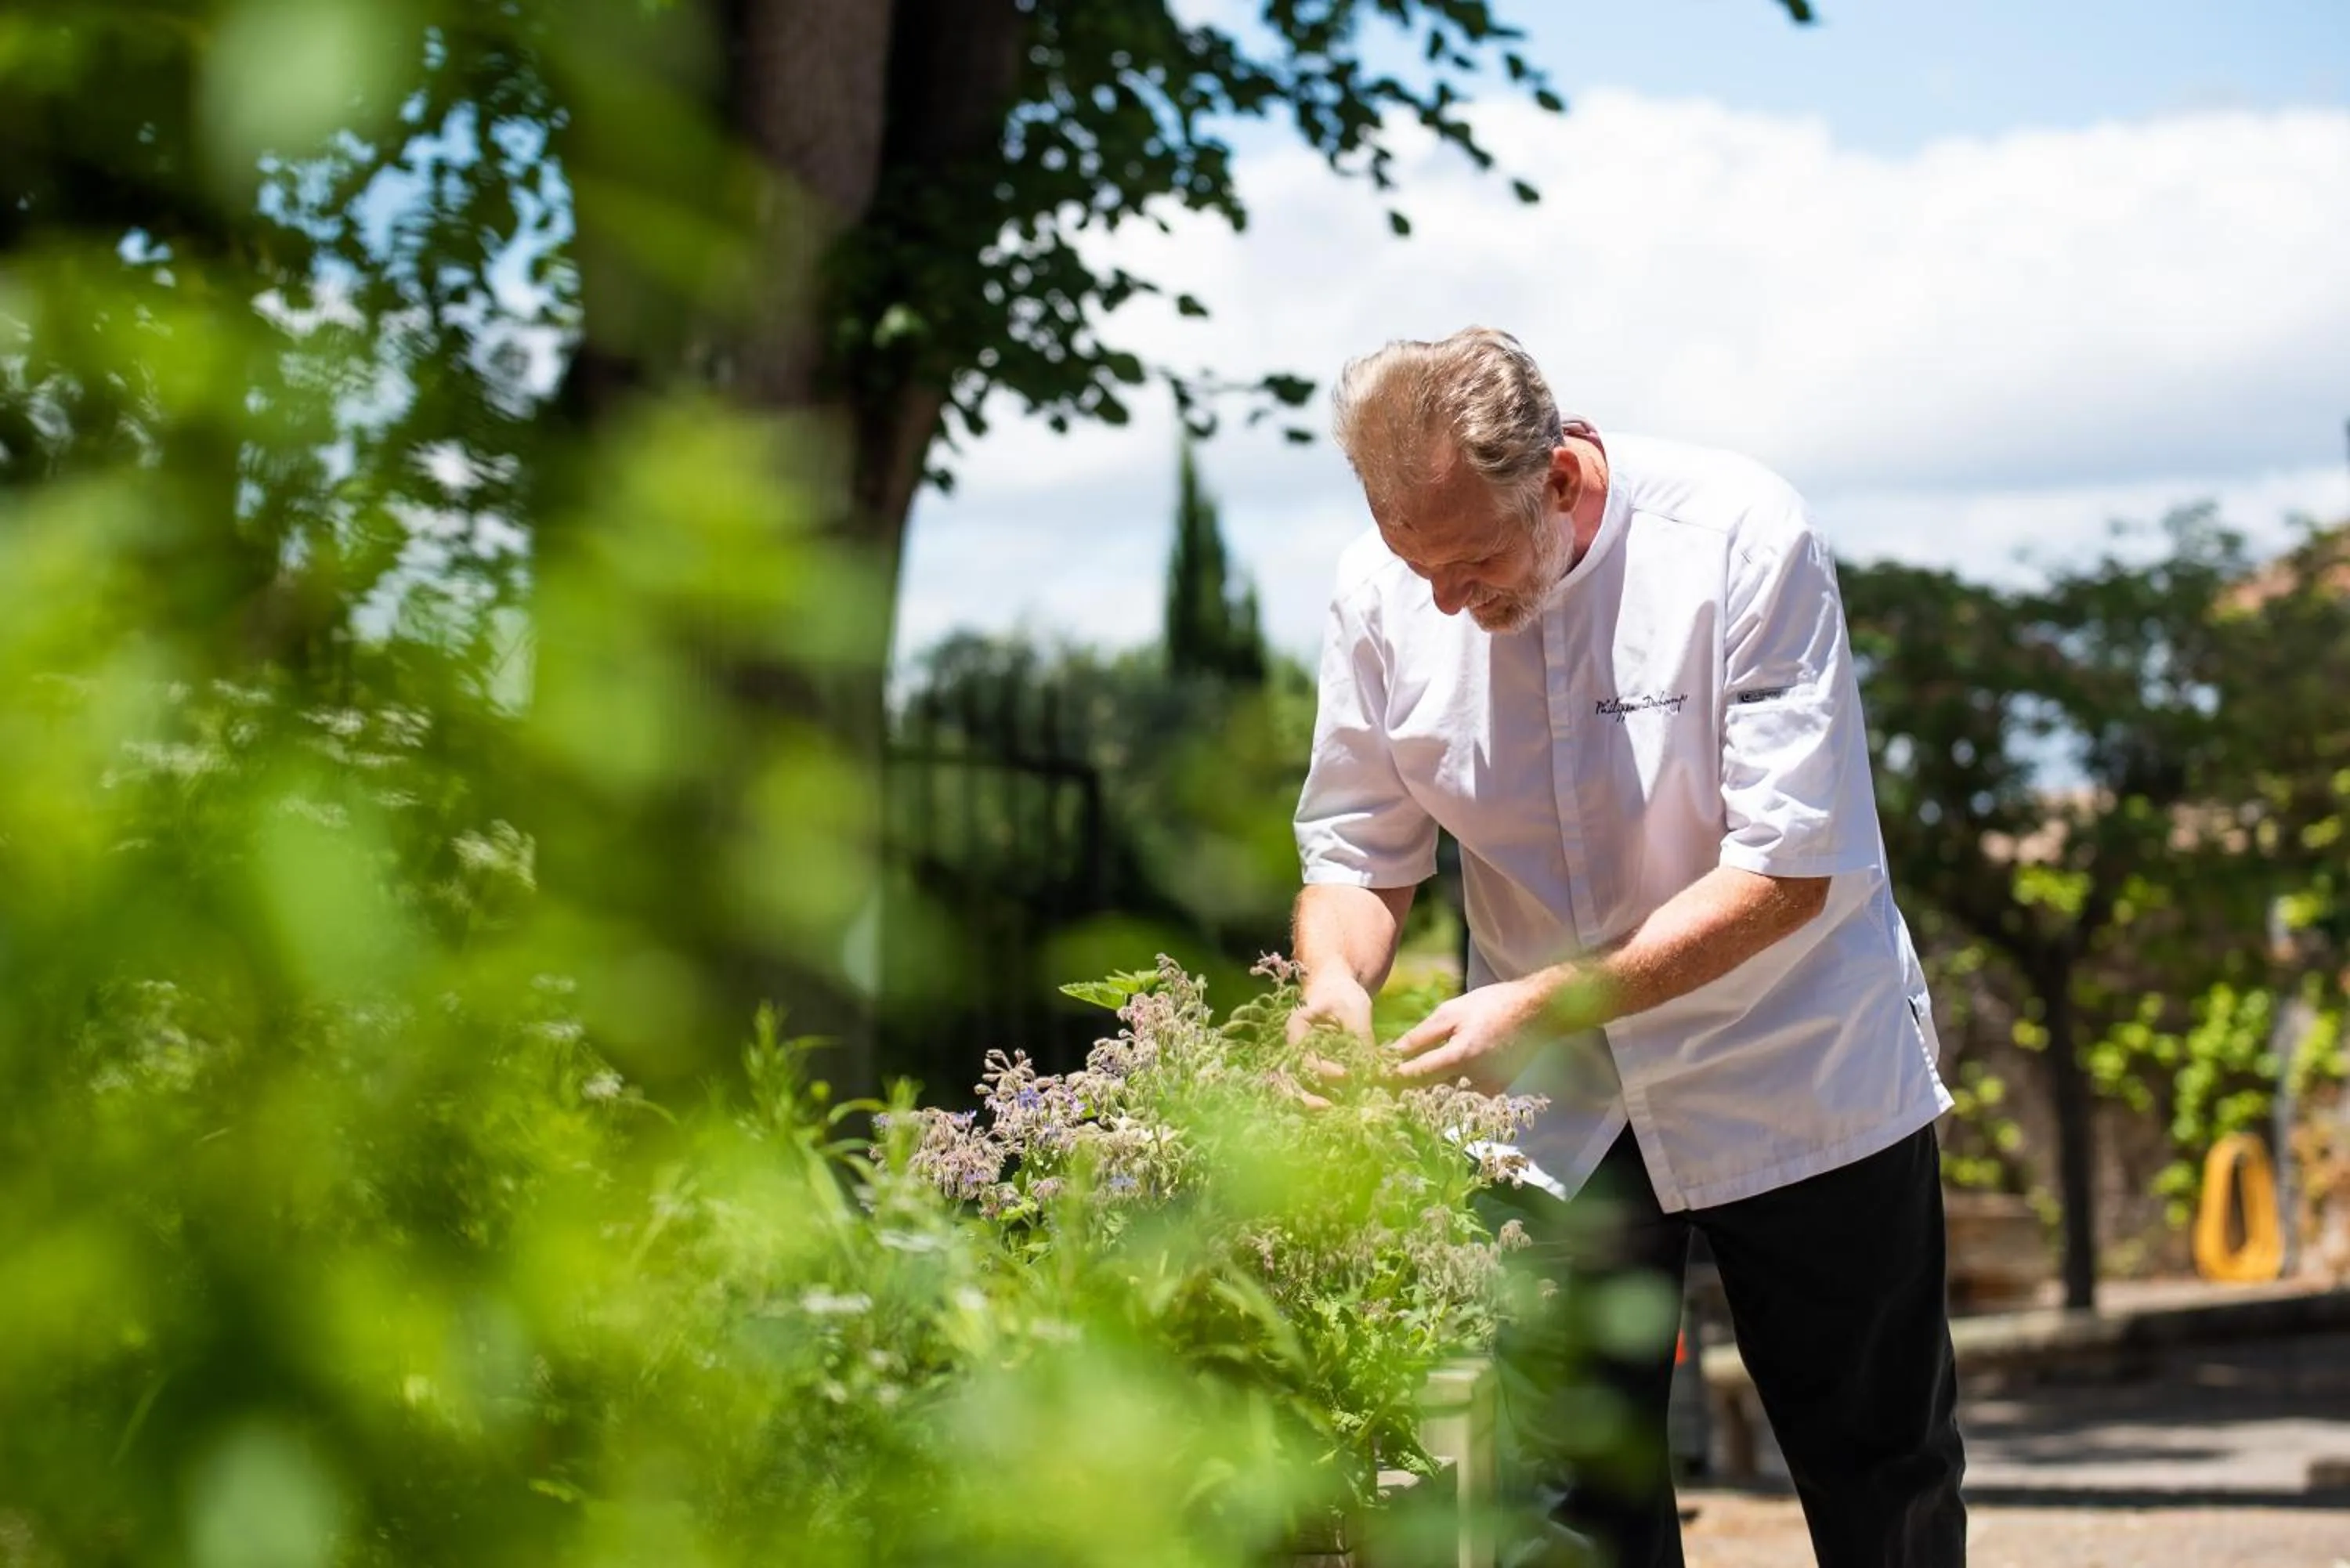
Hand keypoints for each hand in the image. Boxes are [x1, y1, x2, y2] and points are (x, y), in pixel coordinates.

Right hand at [1286, 975, 1372, 1108]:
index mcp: (1296, 1028)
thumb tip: (1378, 1072)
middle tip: (1329, 1108)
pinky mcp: (1309, 1071)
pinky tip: (1338, 1107)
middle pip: (1290, 1079)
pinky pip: (1309, 1090)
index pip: (1303, 1056)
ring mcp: (1297, 1061)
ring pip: (1295, 1089)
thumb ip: (1363, 1041)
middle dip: (1306, 1098)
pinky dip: (1320, 1099)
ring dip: (1311, 1103)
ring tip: (1333, 1113)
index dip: (1324, 1070)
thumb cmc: (1344, 996)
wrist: (1336, 991)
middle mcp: (1291, 1048)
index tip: (1348, 1075)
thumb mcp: (1356, 1011)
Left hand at [1389, 975, 1553, 1089]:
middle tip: (1386, 1086)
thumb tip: (1391, 1054)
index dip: (1390, 1080)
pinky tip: (1443, 1077)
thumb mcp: (1451, 1013)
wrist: (1537, 1012)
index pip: (1414, 1076)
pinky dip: (1450, 1090)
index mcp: (1460, 1057)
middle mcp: (1474, 1081)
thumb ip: (1419, 1037)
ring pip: (1446, 1098)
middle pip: (1428, 1094)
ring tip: (1413, 1080)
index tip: (1371, 1081)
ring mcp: (1488, 1090)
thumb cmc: (1492, 1006)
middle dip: (1407, 1091)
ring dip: (1427, 1092)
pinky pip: (1464, 1097)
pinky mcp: (1496, 1093)